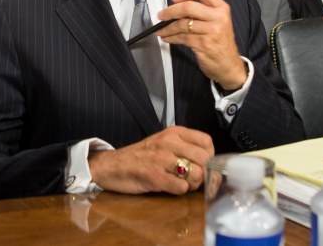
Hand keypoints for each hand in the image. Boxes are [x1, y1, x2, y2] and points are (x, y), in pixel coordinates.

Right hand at [88, 126, 213, 193]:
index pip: (207, 142)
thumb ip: (185, 147)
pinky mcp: (154, 176)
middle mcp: (169, 142)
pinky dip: (179, 191)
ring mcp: (161, 158)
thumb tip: (208, 162)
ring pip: (196, 173)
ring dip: (192, 184)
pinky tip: (170, 187)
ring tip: (180, 183)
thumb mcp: (164, 143)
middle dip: (202, 173)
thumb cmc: (142, 156)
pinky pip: (181, 187)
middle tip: (191, 179)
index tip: (201, 165)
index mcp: (174, 132)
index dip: (209, 156)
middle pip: (204, 159)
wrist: (113, 165)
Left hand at [155, 0, 246, 89]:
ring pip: (182, 24)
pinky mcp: (204, 44)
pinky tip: (167, 38)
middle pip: (189, 7)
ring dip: (167, 27)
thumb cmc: (220, 42)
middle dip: (170, 11)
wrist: (229, 65)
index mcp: (221, 8)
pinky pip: (182, 38)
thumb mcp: (218, 21)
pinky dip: (171, 37)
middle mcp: (218, 17)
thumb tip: (176, 7)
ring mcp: (212, 31)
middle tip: (161, 15)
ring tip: (160, 30)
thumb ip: (202, 11)